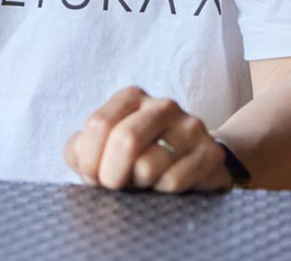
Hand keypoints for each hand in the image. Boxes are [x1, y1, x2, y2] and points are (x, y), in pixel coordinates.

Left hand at [64, 86, 232, 192]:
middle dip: (111, 174)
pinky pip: (173, 182)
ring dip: (137, 185)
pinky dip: (160, 193)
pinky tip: (163, 187)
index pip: (99, 124)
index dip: (89, 158)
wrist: (195, 161)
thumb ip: (80, 150)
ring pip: (148, 166)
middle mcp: (163, 106)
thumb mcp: (104, 147)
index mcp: (133, 97)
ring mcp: (190, 128)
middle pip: (125, 140)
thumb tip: (80, 159)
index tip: (91, 175)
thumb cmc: (139, 155)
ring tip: (142, 183)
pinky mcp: (210, 154)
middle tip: (114, 186)